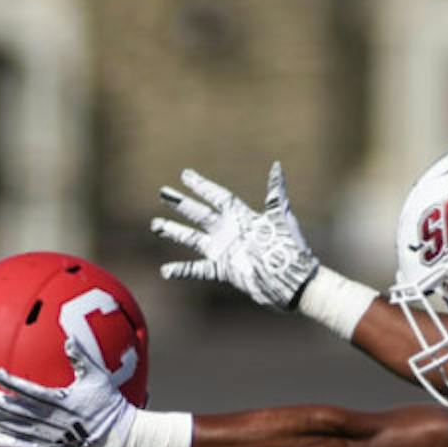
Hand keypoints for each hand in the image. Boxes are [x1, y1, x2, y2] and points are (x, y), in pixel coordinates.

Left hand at [0, 338, 140, 446]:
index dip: (13, 384)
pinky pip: (22, 446)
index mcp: (62, 402)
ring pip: (13, 426)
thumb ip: (82, 358)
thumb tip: (69, 339)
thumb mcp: (98, 377)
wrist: (120, 435)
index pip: (32, 391)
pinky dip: (4, 443)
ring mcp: (48, 436)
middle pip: (14, 410)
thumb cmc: (109, 403)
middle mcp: (51, 420)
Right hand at [153, 163, 319, 309]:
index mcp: (241, 216)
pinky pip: (198, 269)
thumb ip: (275, 192)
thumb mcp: (280, 218)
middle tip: (163, 192)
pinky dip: (182, 270)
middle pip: (200, 213)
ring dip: (175, 232)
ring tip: (156, 225)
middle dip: (181, 204)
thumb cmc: (288, 248)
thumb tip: (276, 166)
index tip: (185, 174)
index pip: (217, 196)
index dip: (202, 186)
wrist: (291, 279)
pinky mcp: (224, 270)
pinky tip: (166, 271)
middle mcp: (229, 231)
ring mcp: (224, 251)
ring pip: (193, 238)